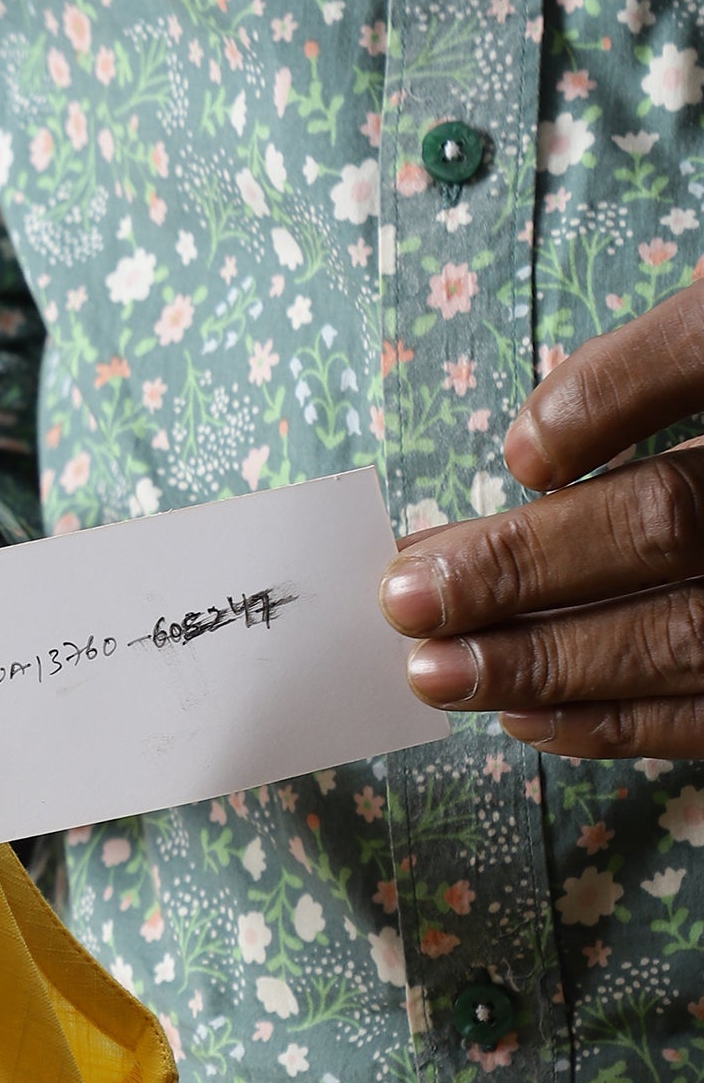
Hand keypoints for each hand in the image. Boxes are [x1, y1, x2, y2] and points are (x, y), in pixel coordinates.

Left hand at [379, 279, 703, 760]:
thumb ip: (667, 362)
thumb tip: (534, 461)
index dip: (609, 393)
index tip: (522, 450)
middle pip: (672, 519)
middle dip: (525, 562)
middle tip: (407, 592)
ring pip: (686, 634)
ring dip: (546, 658)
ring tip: (433, 669)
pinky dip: (618, 720)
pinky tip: (526, 715)